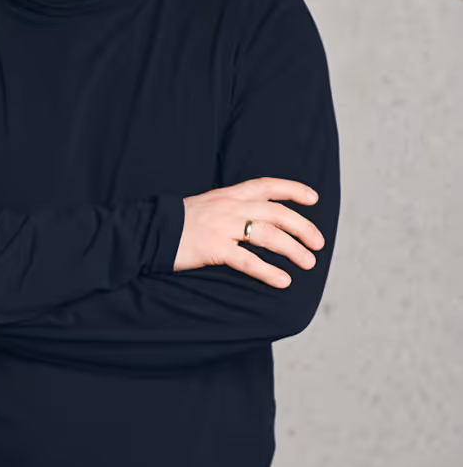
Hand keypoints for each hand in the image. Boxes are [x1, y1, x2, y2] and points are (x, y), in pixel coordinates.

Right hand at [175, 177, 324, 286]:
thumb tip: (253, 217)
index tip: (313, 198)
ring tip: (308, 263)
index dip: (293, 190)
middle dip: (303, 227)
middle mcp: (230, 207)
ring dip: (294, 250)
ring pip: (269, 236)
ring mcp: (223, 227)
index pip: (267, 185)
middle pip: (277, 213)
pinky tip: (283, 281)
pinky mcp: (214, 248)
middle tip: (319, 243)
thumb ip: (230, 207)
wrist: (147, 230)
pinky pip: (248, 261)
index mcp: (228, 194)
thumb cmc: (177, 222)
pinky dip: (269, 271)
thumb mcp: (207, 204)